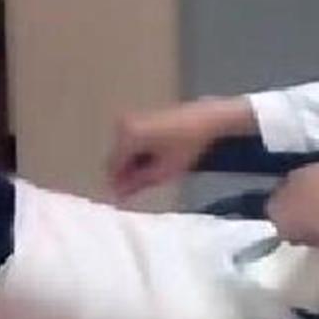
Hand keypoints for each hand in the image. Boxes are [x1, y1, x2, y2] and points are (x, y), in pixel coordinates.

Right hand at [107, 97, 255, 199]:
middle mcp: (123, 126)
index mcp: (127, 137)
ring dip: (133, 165)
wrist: (205, 119)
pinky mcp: (137, 119)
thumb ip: (138, 184)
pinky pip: (129, 143)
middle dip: (126, 175)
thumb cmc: (187, 144)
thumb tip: (120, 195)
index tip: (126, 198)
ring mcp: (129, 120)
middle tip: (144, 186)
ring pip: (122, 152)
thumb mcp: (164, 171)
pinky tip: (155, 158)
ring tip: (154, 172)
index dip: (118, 186)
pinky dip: (138, 154)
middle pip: (115, 160)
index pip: (112, 168)